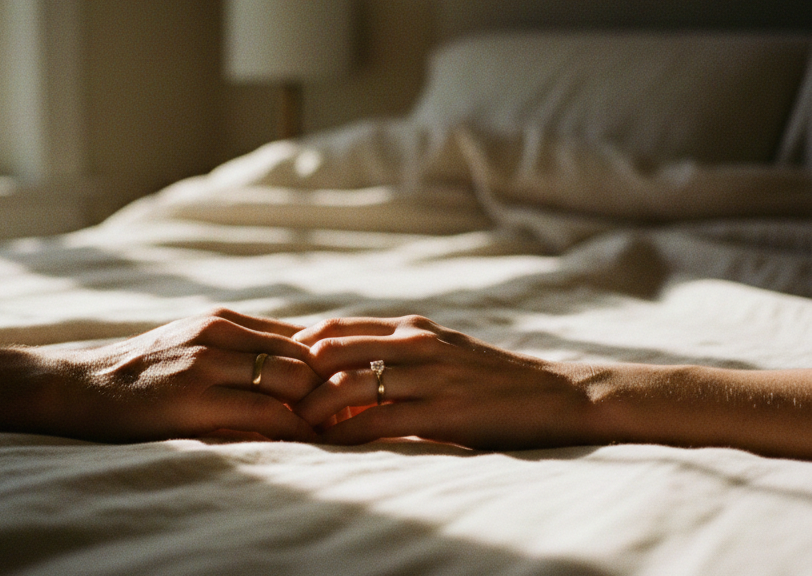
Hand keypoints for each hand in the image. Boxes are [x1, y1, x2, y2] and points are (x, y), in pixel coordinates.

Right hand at [31, 309, 321, 442]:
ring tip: (335, 434)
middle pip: (307, 354)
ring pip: (292, 378)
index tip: (350, 394)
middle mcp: (220, 331)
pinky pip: (261, 412)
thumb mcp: (193, 344)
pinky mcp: (191, 397)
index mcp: (226, 319)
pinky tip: (303, 444)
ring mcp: (205, 361)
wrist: (79, 386)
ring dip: (319, 409)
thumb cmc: (141, 373)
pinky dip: (291, 429)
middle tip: (352, 419)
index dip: (334, 365)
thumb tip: (297, 367)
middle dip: (335, 389)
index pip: (305, 333)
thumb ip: (239, 349)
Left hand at [293, 316, 592, 449]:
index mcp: (410, 328)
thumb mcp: (442, 353)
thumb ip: (396, 355)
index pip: (333, 328)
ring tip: (292, 427)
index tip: (274, 372)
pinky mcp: (444, 409)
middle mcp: (414, 342)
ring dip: (312, 408)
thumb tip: (342, 374)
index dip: (295, 349)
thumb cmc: (493, 380)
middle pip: (329, 348)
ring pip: (347, 382)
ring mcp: (429, 373)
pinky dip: (345, 433)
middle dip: (294, 377)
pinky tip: (328, 445)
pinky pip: (378, 419)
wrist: (558, 395)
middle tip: (270, 401)